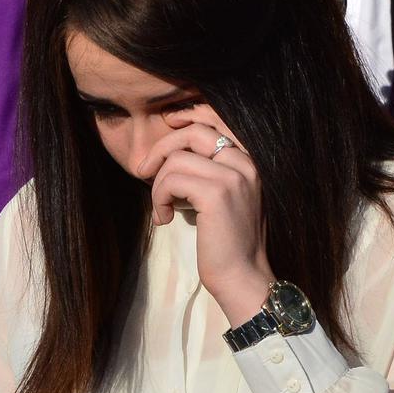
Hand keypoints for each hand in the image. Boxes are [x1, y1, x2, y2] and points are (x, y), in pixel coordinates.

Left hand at [136, 106, 276, 325]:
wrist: (242, 276)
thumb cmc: (227, 244)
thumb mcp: (222, 200)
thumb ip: (207, 172)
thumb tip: (170, 155)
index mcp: (249, 161)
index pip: (217, 120)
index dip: (188, 116)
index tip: (168, 125)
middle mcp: (246, 163)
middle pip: (193, 132)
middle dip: (161, 149)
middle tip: (143, 171)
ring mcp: (233, 176)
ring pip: (176, 159)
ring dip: (158, 185)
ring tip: (162, 210)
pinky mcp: (216, 193)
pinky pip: (171, 180)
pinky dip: (159, 198)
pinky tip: (164, 219)